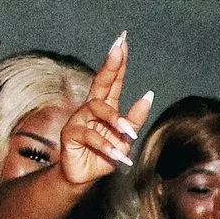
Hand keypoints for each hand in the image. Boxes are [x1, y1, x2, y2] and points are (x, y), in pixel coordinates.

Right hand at [59, 35, 154, 184]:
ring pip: (97, 109)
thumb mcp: (125, 139)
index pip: (112, 80)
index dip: (117, 62)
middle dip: (110, 64)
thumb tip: (148, 95)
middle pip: (100, 81)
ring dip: (115, 121)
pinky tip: (117, 154)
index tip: (122, 41)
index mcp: (105, 106)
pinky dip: (106, 146)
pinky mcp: (70, 134)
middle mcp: (90, 108)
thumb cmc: (106, 156)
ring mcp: (79, 119)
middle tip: (118, 47)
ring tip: (128, 135)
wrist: (85, 177)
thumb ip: (135, 119)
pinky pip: (90, 134)